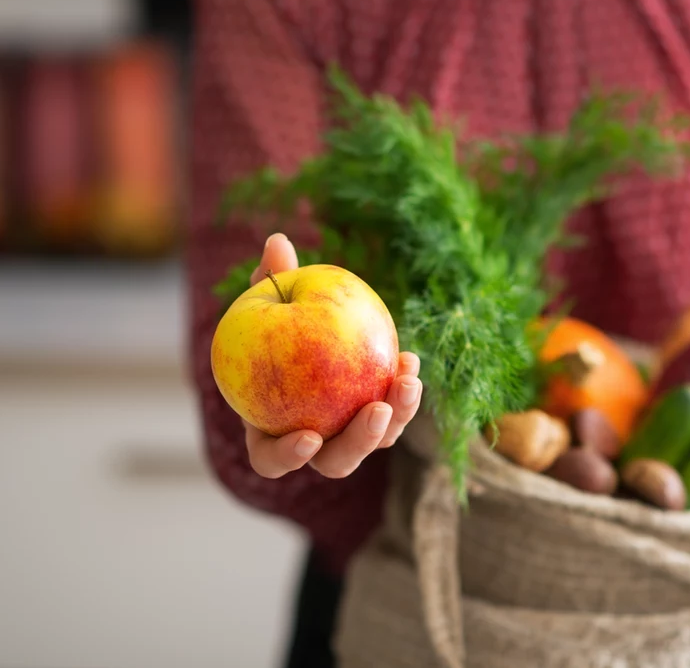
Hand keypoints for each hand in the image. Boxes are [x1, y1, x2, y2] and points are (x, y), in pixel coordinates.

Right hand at [242, 233, 422, 479]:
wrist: (303, 335)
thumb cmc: (270, 322)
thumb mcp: (265, 302)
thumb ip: (269, 281)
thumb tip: (277, 240)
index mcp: (270, 432)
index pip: (272, 460)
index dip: (288, 456)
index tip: (309, 437)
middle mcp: (312, 443)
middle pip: (336, 462)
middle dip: (360, 441)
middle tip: (376, 410)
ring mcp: (348, 434)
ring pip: (376, 441)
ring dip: (396, 415)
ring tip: (408, 379)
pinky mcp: (378, 418)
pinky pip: (394, 410)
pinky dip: (402, 388)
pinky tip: (411, 360)